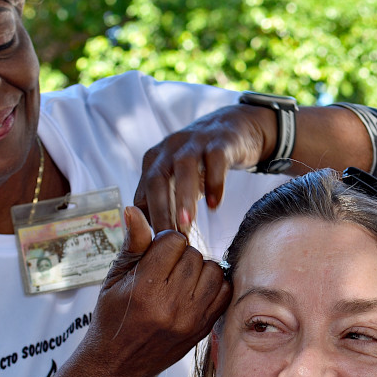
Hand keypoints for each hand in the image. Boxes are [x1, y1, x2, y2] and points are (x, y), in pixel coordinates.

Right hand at [67, 206, 230, 376]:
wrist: (115, 364)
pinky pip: (224, 293)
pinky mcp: (202, 329)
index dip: (164, 242)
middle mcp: (171, 305)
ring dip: (199, 269)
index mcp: (145, 289)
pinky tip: (195, 290)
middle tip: (166, 268)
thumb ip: (132, 244)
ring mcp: (190, 319)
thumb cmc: (112, 318)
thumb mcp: (114, 279)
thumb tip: (133, 210)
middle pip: (194, 254)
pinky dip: (213, 285)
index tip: (154, 253)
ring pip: (213, 271)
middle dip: (181, 255)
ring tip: (180, 279)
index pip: (173, 241)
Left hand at [133, 105, 267, 232]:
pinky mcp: (220, 141)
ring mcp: (195, 142)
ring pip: (184, 167)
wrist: (233, 128)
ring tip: (186, 223)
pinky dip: (215, 183)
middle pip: (157, 179)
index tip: (157, 248)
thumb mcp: (178, 181)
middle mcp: (169, 149)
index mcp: (154, 161)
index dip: (147, 222)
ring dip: (183, 196)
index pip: (144, 194)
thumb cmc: (201, 164)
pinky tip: (215, 205)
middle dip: (160, 210)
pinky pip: (216, 160)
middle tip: (167, 238)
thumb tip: (150, 241)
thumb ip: (163, 204)